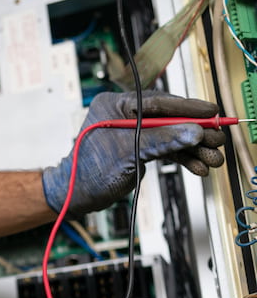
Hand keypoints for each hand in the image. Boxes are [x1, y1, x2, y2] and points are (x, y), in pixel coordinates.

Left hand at [41, 90, 225, 215]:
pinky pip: (166, 147)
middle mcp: (125, 115)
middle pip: (169, 118)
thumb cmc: (90, 172)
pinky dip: (182, 157)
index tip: (211, 111)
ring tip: (213, 159)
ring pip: (171, 134)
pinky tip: (198, 167)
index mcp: (115, 105)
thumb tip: (194, 131)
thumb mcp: (128, 152)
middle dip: (195, 131)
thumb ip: (161, 140)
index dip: (187, 107)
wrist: (78, 195)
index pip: (157, 102)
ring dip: (193, 148)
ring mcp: (133, 131)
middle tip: (218, 139)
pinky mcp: (139, 146)